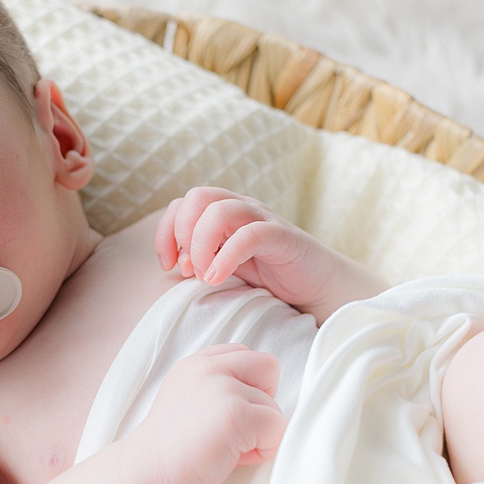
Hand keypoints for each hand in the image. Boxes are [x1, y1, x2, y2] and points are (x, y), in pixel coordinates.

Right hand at [136, 344, 285, 483]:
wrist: (150, 475)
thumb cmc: (170, 452)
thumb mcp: (185, 400)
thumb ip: (214, 386)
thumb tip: (256, 392)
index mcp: (194, 365)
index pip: (242, 352)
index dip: (246, 384)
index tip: (225, 413)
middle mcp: (209, 369)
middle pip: (267, 367)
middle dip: (263, 399)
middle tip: (237, 427)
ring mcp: (224, 389)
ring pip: (273, 407)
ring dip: (259, 434)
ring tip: (226, 449)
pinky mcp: (238, 414)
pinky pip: (277, 427)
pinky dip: (264, 449)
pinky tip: (234, 457)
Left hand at [154, 186, 336, 309]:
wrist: (317, 286)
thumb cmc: (270, 275)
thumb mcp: (226, 264)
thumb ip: (202, 258)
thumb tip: (175, 264)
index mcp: (224, 211)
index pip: (182, 203)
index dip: (166, 232)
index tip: (167, 265)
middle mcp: (241, 207)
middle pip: (197, 197)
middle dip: (182, 234)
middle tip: (188, 269)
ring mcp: (262, 218)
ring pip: (219, 211)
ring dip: (201, 247)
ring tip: (205, 276)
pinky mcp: (282, 235)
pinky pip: (247, 236)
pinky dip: (225, 258)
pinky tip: (216, 279)